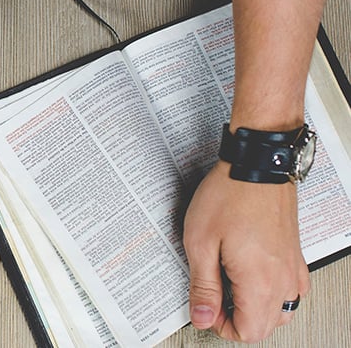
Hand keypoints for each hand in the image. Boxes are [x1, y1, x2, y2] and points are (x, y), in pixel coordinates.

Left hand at [183, 161, 309, 342]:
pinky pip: (291, 289)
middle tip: (214, 297)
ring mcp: (292, 266)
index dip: (222, 326)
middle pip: (266, 326)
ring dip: (256, 308)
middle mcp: (283, 278)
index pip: (248, 331)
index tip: (206, 308)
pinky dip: (272, 292)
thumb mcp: (200, 243)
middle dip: (237, 319)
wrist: (256, 163)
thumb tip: (203, 317)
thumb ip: (203, 286)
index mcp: (259, 281)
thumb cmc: (229, 195)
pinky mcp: (294, 254)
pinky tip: (250, 274)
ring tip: (229, 285)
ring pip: (281, 310)